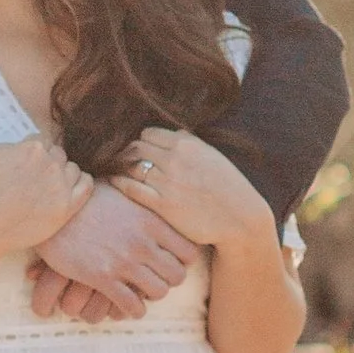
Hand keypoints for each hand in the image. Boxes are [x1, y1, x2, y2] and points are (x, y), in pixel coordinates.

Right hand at [0, 136, 92, 260]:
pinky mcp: (67, 207)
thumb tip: (18, 148)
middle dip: (47, 162)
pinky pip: (87, 186)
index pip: (41, 142)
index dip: (32, 153)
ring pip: (72, 169)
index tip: (26, 164)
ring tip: (50, 186)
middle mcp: (51, 163)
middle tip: (35, 178)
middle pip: (58, 154)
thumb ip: (8, 146)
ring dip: (63, 173)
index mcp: (32, 148)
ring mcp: (61, 186)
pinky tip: (72, 187)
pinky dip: (82, 182)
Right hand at [26, 179, 198, 321]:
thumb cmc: (85, 196)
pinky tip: (124, 305)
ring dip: (149, 296)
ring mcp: (123, 261)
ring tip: (138, 292)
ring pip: (158, 292)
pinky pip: (131, 306)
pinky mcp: (102, 277)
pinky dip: (132, 310)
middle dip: (167, 281)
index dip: (181, 261)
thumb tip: (151, 189)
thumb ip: (140, 196)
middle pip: (177, 276)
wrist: (52, 207)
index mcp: (150, 221)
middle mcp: (142, 242)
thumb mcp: (120, 189)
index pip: (188, 252)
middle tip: (153, 279)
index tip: (168, 261)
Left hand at [114, 127, 275, 251]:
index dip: (142, 141)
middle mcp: (173, 159)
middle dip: (129, 153)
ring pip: (130, 165)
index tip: (140, 149)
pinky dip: (119, 181)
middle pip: (135, 147)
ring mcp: (166, 182)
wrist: (239, 218)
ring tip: (115, 169)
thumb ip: (190, 143)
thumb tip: (173, 134)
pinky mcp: (161, 204)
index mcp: (186, 145)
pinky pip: (130, 187)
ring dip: (121, 166)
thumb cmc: (228, 187)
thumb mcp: (212, 155)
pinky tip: (114, 180)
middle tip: (123, 160)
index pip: (148, 133)